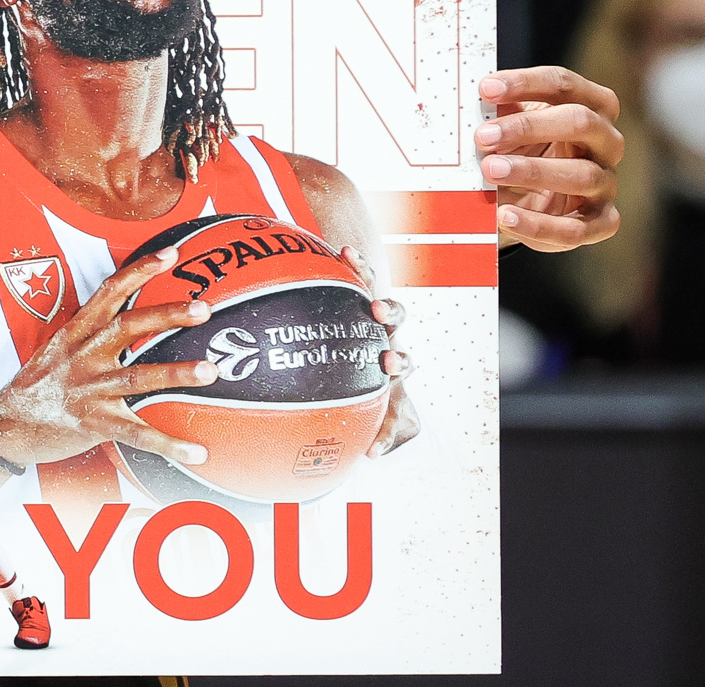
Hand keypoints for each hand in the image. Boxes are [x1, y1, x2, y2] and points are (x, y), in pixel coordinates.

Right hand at [0, 246, 216, 473]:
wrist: (6, 426)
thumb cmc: (39, 384)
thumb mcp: (59, 348)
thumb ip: (91, 333)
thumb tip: (132, 317)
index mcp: (76, 332)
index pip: (109, 291)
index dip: (140, 270)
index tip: (171, 254)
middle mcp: (83, 356)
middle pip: (128, 326)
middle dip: (167, 315)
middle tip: (204, 308)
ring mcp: (88, 390)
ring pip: (137, 378)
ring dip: (176, 374)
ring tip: (210, 371)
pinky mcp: (93, 425)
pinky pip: (137, 435)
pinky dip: (169, 445)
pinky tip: (198, 453)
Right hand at [339, 246, 419, 456]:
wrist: (351, 306)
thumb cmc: (337, 356)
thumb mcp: (328, 384)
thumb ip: (319, 408)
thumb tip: (299, 440)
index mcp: (384, 382)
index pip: (392, 412)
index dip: (385, 432)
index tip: (372, 452)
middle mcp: (388, 349)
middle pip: (404, 359)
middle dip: (399, 364)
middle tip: (384, 365)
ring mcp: (381, 319)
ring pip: (396, 315)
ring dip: (391, 313)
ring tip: (376, 308)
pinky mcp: (370, 285)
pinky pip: (368, 274)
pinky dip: (360, 264)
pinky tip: (345, 252)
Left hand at [477, 66, 622, 250]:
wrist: (525, 199)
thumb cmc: (519, 149)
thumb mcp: (510, 126)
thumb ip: (500, 110)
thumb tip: (478, 97)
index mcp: (590, 106)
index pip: (564, 84)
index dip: (526, 83)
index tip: (486, 89)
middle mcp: (607, 142)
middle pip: (581, 122)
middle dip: (528, 127)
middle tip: (483, 136)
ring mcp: (607, 183)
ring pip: (582, 174)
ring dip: (533, 172)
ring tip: (491, 171)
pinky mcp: (601, 222)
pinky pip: (576, 229)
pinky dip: (538, 226)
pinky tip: (505, 216)